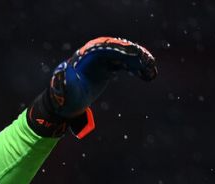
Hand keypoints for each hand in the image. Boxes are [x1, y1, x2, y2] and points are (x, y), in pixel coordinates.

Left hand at [27, 37, 156, 137]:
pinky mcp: (108, 67)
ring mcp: (102, 60)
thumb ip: (63, 80)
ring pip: (124, 56)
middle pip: (117, 49)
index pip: (104, 48)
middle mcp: (95, 54)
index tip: (133, 56)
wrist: (66, 105)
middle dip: (133, 55)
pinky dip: (137, 69)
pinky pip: (126, 64)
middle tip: (147, 63)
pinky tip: (149, 76)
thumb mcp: (64, 91)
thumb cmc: (64, 99)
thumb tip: (62, 68)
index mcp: (85, 56)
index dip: (118, 51)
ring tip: (151, 71)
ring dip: (139, 62)